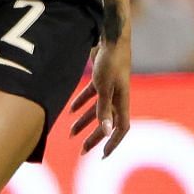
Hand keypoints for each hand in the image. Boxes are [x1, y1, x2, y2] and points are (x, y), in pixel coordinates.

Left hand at [70, 37, 130, 156]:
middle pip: (107, 123)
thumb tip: (106, 131)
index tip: (102, 155)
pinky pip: (92, 96)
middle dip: (94, 138)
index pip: (121, 129)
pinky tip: (70, 109)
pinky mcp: (102, 79)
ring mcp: (110, 89)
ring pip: (97, 111)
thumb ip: (104, 110)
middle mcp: (118, 98)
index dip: (113, 143)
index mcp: (122, 102)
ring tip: (70, 133)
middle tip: (82, 151)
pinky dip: (81, 103)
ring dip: (85, 122)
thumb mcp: (105, 88)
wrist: (111, 38)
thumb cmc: (111, 62)